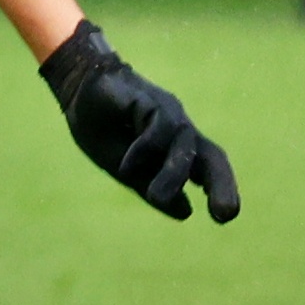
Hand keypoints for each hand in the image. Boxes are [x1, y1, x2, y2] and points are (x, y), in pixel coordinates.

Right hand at [39, 21, 239, 222]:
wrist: (79, 88)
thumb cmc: (104, 128)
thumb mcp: (126, 169)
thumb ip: (153, 188)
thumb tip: (187, 211)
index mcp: (177, 150)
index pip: (209, 170)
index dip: (222, 189)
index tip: (223, 216)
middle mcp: (181, 131)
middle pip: (212, 156)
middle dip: (221, 185)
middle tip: (224, 214)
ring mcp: (169, 115)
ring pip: (185, 146)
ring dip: (173, 173)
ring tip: (155, 196)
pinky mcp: (152, 101)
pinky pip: (159, 127)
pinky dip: (146, 149)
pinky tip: (126, 164)